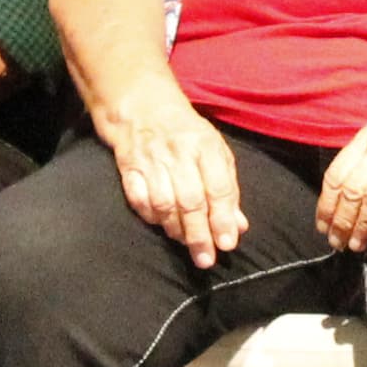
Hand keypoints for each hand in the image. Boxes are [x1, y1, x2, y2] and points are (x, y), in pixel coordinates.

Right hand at [98, 94, 245, 267]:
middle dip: (199, 235)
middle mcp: (178, 152)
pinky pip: (138, 199)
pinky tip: (161, 224)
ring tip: (185, 243)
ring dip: (176, 229)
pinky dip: (150, 216)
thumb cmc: (187, 135)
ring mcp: (151, 159)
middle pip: (191, 200)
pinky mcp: (128, 166)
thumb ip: (227, 189)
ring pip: (164, 203)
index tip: (227, 244)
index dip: (222, 219)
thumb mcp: (215, 152)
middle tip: (206, 259)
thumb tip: (238, 226)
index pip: (218, 187)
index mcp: (205, 145)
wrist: (143, 107)